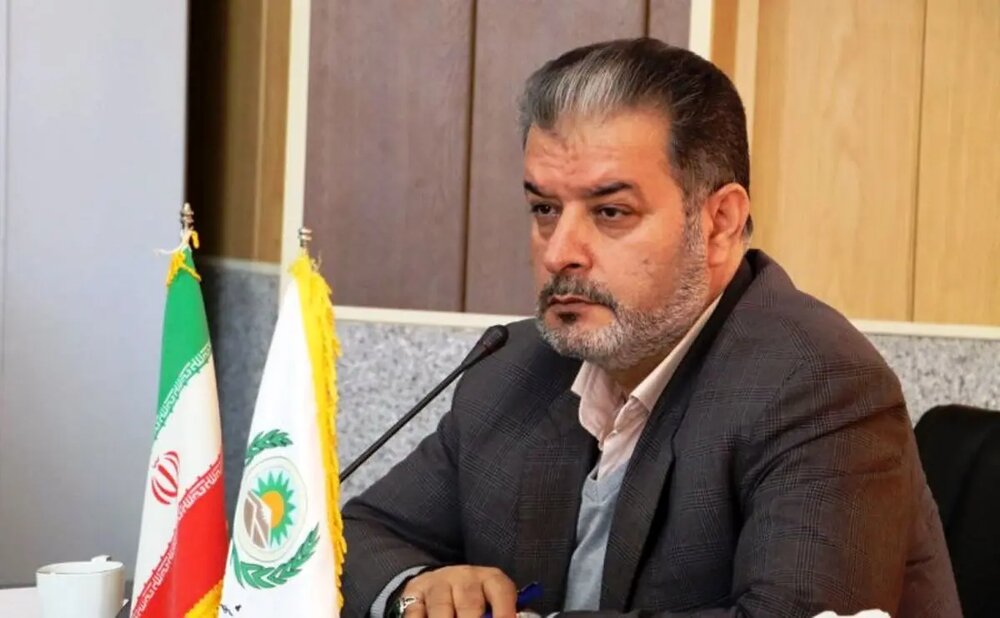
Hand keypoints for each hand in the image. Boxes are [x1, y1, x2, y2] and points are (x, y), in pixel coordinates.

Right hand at [401, 565, 517, 617]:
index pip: (500, 591)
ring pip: (440, 607)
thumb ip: (501, 613)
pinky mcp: (414, 593)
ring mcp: (438, 583)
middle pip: (469, 603)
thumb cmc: (475, 601)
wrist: (440, 583)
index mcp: (490, 579)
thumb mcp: (492, 603)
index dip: (504, 612)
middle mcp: (465, 577)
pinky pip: (414, 611)